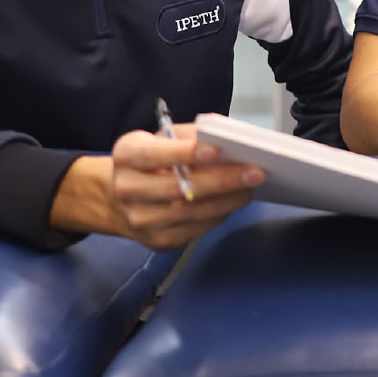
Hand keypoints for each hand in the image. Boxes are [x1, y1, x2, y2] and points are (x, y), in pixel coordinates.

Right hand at [102, 123, 264, 250]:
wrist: (122, 199)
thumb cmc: (151, 161)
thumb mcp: (161, 138)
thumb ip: (188, 135)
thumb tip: (223, 137)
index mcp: (127, 156)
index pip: (153, 155)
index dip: (184, 153)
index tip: (216, 150)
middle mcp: (127, 189)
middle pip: (177, 188)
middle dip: (221, 180)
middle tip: (255, 172)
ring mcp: (141, 220)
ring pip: (191, 212)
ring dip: (227, 200)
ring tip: (250, 188)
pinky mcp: (157, 241)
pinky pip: (195, 229)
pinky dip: (219, 215)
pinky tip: (233, 202)